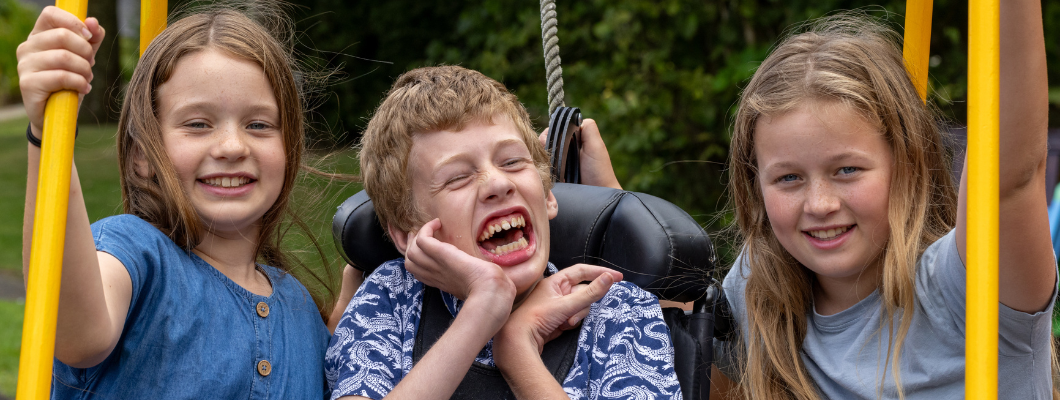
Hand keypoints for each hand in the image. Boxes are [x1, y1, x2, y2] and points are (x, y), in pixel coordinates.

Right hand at [17, 6, 103, 134]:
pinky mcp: (28, 83)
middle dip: (85, 51)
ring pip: (64, 57)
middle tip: (90, 65)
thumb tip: (94, 22)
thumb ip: (91, 39)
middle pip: (62, 36)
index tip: (89, 37)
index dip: (73, 22)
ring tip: (87, 78)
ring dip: (84, 69)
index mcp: (38, 36)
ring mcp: (24, 65)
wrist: (56, 113)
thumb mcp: (83, 57)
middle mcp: (27, 47)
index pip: (50, 14)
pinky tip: (83, 88)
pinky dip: (79, 82)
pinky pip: (61, 76)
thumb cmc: (69, 81)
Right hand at [404, 218, 515, 305]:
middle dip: (412, 244)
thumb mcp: (475, 282)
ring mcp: (436, 266)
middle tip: (425, 232)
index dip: (417, 256)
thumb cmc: (489, 289)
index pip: (417, 271)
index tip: (428, 243)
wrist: (491, 291)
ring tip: (433, 226)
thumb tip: (481, 270)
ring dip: (419, 234)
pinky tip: (438, 223)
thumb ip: (472, 277)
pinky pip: (422, 239)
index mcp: (441, 282)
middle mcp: (435, 276)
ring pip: (410, 251)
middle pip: (409, 261)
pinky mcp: (442, 254)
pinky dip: (426, 228)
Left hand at [494, 264, 621, 360]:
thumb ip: (590, 293)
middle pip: (583, 291)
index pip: (582, 271)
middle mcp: (556, 291)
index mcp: (555, 281)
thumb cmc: (538, 318)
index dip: (600, 272)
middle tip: (577, 314)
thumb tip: (609, 277)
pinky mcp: (558, 319)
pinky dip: (572, 322)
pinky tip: (563, 328)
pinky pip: (574, 316)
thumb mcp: (566, 305)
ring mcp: (557, 306)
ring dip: (577, 315)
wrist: (520, 341)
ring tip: (567, 323)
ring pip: (580, 306)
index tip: (618, 277)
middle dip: (584, 303)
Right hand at [539, 118, 621, 189]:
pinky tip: (542, 170)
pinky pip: (538, 167)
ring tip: (548, 164)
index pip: (554, 129)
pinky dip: (538, 167)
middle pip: (544, 140)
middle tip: (551, 154)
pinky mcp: (550, 177)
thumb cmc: (599, 172)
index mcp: (573, 141)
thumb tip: (573, 117)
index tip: (550, 139)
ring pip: (539, 153)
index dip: (550, 132)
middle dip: (543, 143)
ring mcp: (555, 164)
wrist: (596, 198)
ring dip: (540, 156)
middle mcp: (563, 151)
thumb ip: (588, 128)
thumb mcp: (596, 146)